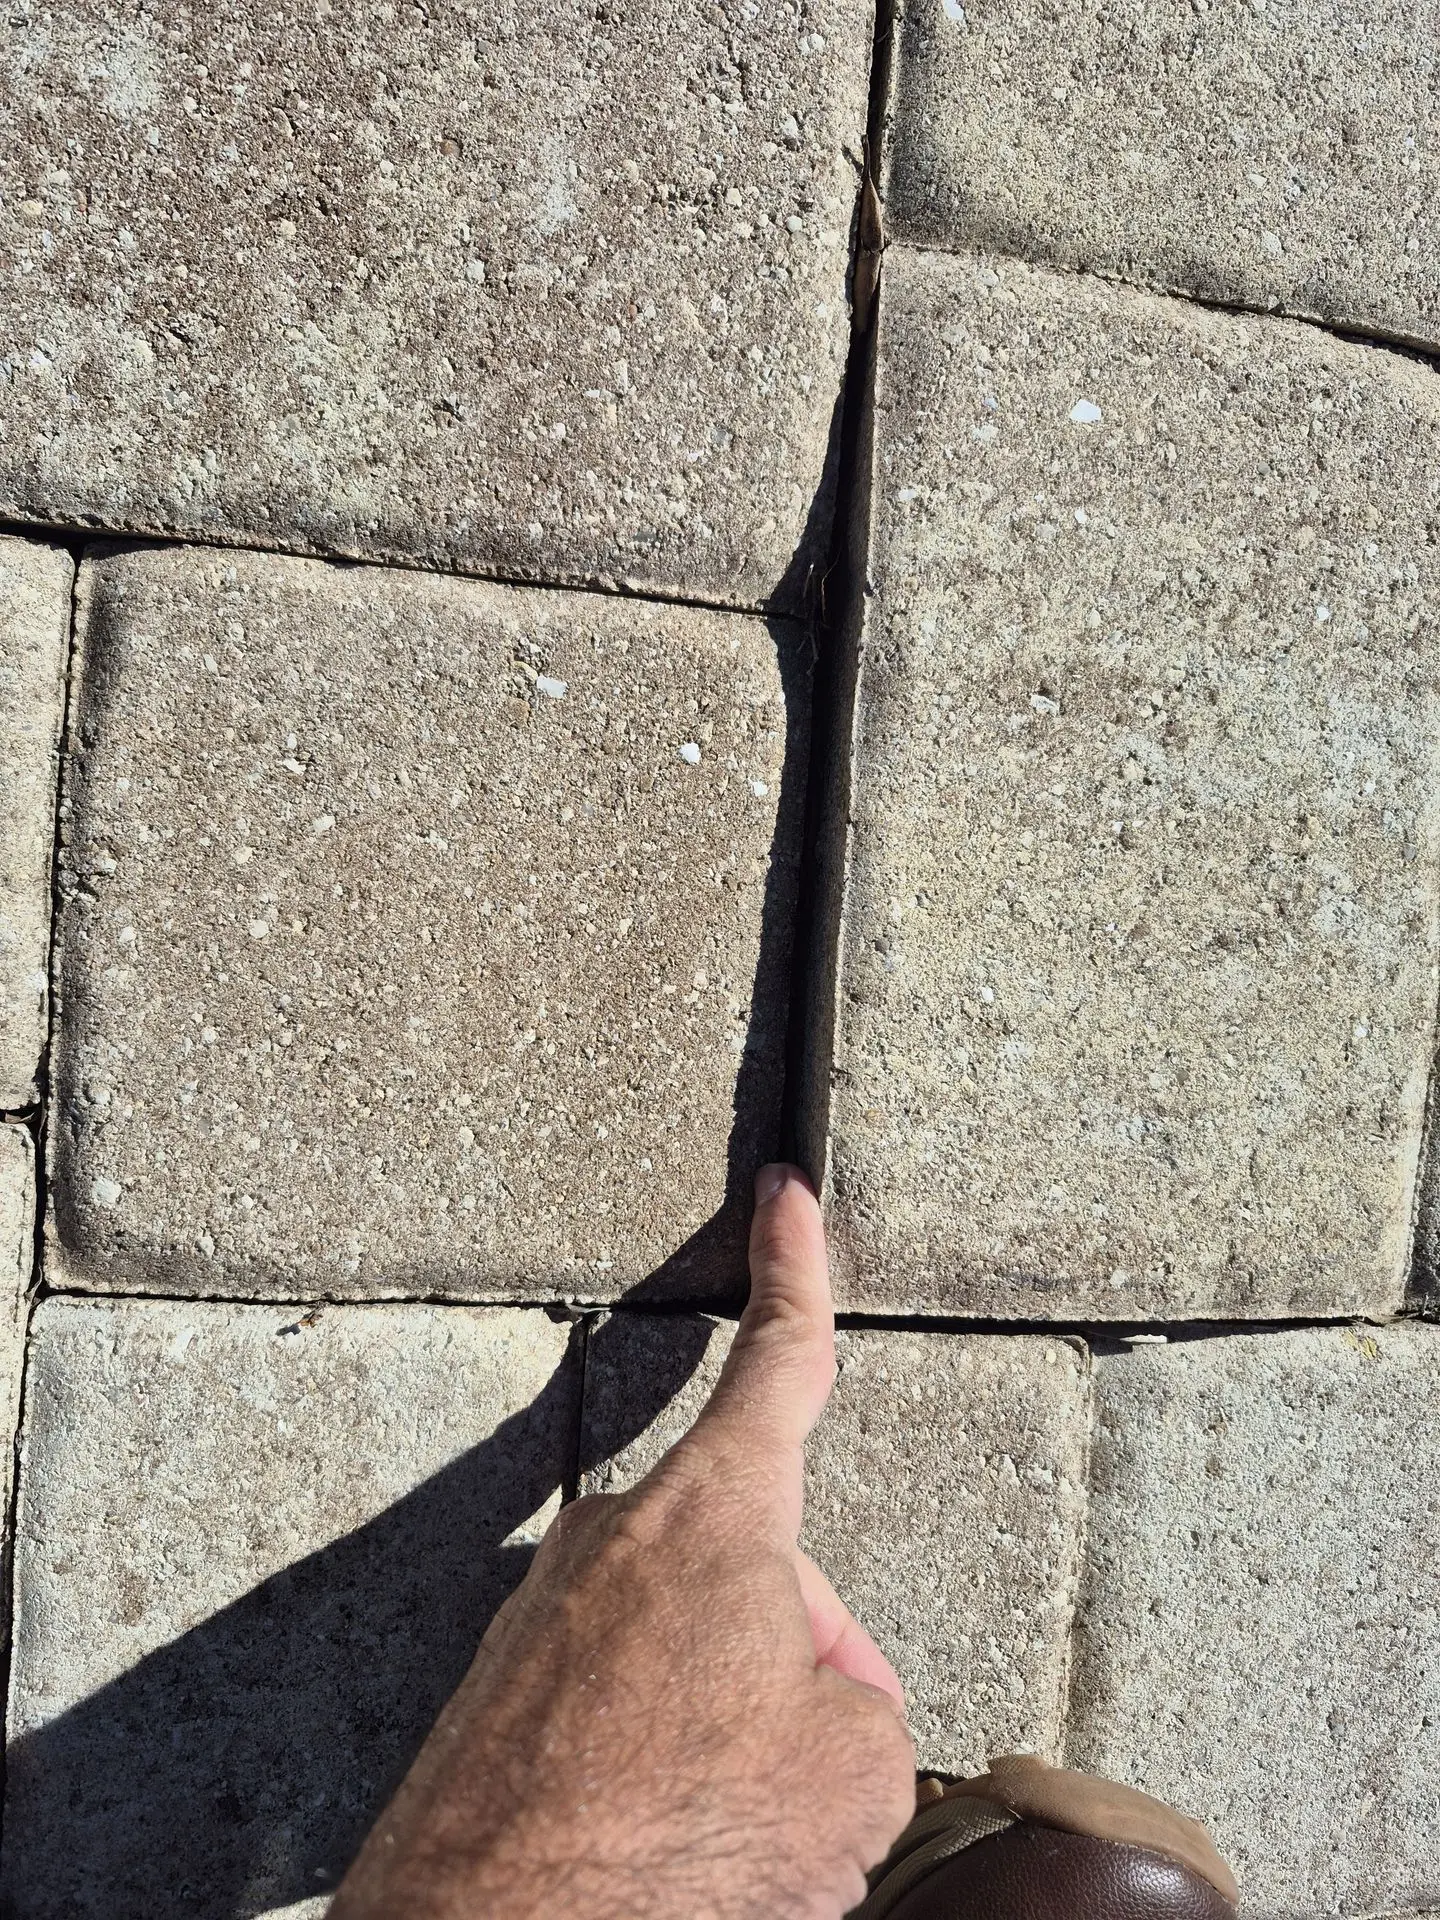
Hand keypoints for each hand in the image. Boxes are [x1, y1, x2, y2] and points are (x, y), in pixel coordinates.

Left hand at [330, 1164, 916, 1919]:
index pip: (779, 1361)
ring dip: (726, 1722)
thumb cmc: (680, 1839)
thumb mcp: (854, 1768)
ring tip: (720, 1832)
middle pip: (751, 1563)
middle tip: (805, 1781)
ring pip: (687, 1647)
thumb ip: (852, 1697)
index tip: (783, 1191)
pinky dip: (655, 1763)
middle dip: (800, 1655)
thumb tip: (803, 1702)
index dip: (798, 1268)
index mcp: (712, 1515)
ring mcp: (543, 1614)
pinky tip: (657, 1843)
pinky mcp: (498, 1695)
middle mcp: (614, 1537)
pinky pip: (616, 1706)